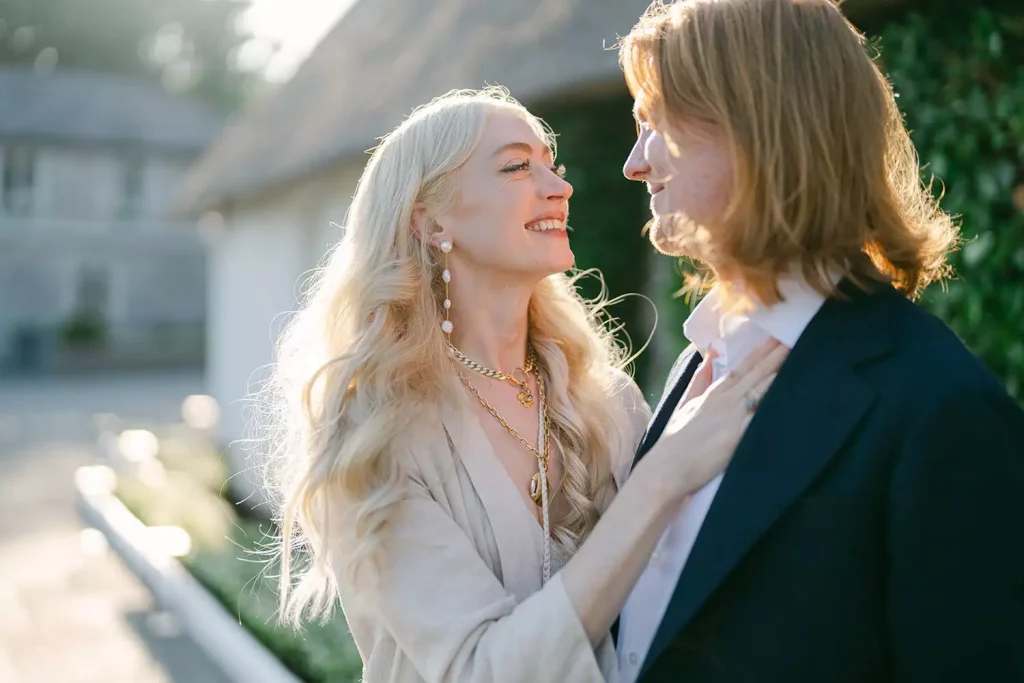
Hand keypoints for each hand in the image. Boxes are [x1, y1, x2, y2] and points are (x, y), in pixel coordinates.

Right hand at [647, 340, 787, 502]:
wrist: (667, 468)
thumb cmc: (676, 440)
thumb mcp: (685, 404)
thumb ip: (700, 379)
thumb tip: (710, 354)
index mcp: (714, 393)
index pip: (743, 366)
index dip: (761, 351)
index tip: (777, 336)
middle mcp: (726, 401)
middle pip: (757, 373)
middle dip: (777, 354)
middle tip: (797, 335)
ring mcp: (733, 418)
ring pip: (762, 390)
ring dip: (781, 374)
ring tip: (800, 357)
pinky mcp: (737, 437)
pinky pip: (762, 418)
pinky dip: (776, 406)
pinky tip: (793, 396)